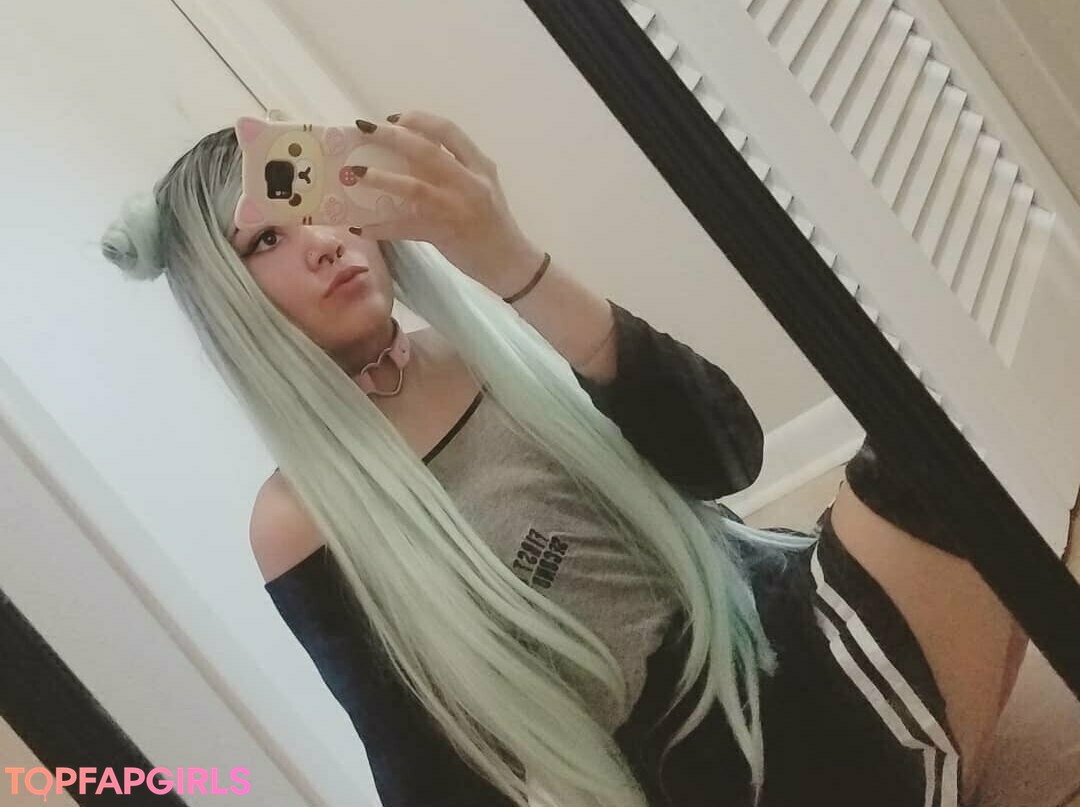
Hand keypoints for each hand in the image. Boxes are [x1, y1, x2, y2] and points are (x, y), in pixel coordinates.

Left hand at [347, 110, 545, 296]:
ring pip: (414, 187)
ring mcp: (456, 208)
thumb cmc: (493, 223)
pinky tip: (361, 227)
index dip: (417, 120)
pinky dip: (382, 227)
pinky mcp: (445, 234)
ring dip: (382, 179)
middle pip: (425, 151)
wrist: (509, 262)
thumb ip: (456, 169)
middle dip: (390, 137)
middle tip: (364, 130)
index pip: (448, 130)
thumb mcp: (482, 187)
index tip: (393, 119)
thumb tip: (410, 155)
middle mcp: (469, 183)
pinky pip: (406, 227)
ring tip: (355, 174)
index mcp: (479, 166)